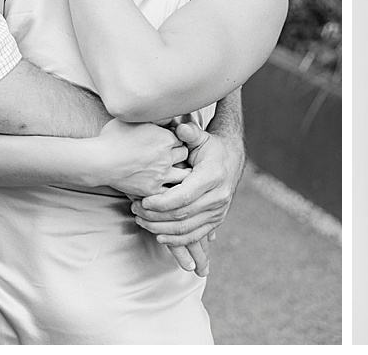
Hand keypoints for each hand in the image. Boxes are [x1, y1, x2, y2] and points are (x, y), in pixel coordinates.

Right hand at [94, 118, 189, 198]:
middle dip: (180, 153)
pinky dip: (170, 188)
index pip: (182, 138)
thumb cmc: (112, 138)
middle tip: (173, 155)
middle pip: (184, 154)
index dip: (176, 139)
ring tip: (175, 170)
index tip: (170, 141)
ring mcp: (161, 174)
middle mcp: (167, 157)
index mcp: (166, 138)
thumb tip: (169, 115)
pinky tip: (167, 185)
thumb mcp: (133, 119)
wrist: (98, 161)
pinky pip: (169, 191)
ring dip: (180, 171)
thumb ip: (154, 117)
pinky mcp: (152, 189)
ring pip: (183, 174)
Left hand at [133, 120, 244, 266]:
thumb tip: (180, 127)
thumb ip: (189, 134)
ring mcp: (219, 211)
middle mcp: (218, 197)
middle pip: (181, 215)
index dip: (160, 203)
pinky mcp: (217, 220)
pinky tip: (159, 237)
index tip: (142, 201)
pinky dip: (176, 240)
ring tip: (142, 222)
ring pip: (186, 228)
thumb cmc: (210, 149)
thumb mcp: (201, 138)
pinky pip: (195, 235)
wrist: (232, 161)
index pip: (182, 197)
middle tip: (135, 210)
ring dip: (161, 229)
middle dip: (154, 216)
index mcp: (212, 177)